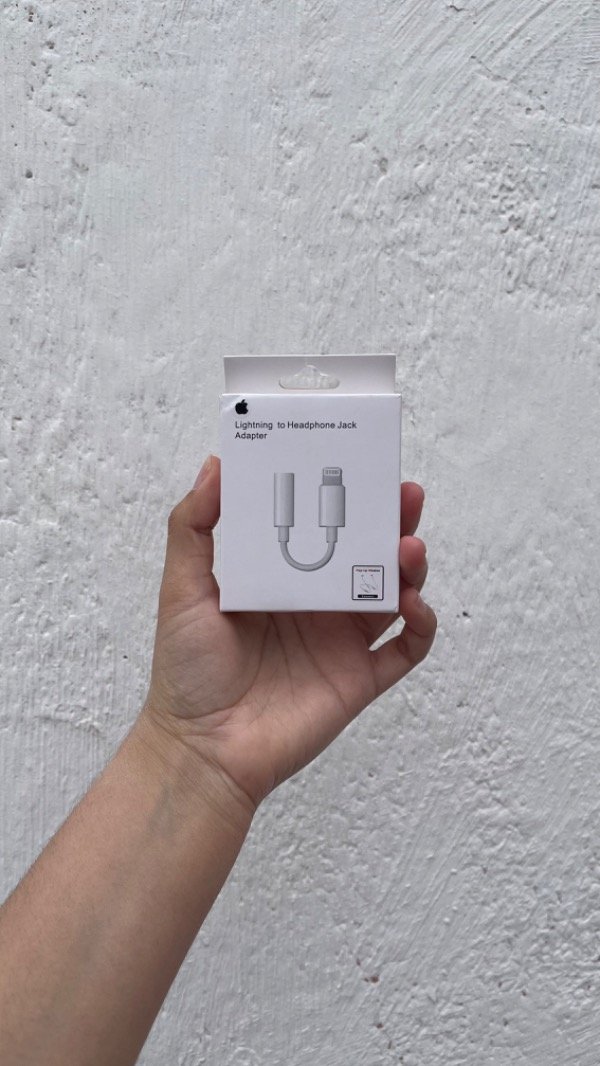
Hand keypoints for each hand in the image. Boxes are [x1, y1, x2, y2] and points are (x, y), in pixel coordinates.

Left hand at [142, 455, 435, 813]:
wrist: (203, 748)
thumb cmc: (188, 670)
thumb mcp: (182, 588)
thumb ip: (193, 527)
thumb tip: (215, 466)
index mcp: (282, 578)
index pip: (325, 528)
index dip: (345, 499)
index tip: (358, 465)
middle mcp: (317, 605)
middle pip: (369, 554)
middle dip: (392, 522)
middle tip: (405, 495)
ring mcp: (342, 642)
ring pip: (394, 593)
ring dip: (410, 567)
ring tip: (408, 547)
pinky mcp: (360, 678)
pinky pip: (406, 649)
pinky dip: (421, 625)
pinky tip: (414, 605)